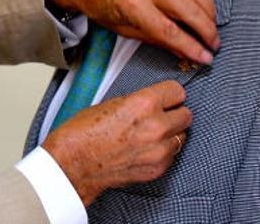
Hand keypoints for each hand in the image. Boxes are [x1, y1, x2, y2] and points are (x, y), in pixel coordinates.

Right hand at [42, 80, 191, 204]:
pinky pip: (172, 155)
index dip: (169, 94)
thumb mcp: (112, 103)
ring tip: (150, 134)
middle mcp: (155, 126)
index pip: (177, 91)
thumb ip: (139, 101)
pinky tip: (146, 148)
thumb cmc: (83, 134)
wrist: (73, 164)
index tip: (166, 97)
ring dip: (170, 134)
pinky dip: (163, 151)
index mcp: (143, 104)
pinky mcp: (157, 169)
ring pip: (182, 136)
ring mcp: (158, 150)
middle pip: (186, 114)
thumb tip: (154, 102)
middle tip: (161, 115)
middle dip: (173, 113)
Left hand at [47, 0, 218, 63]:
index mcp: (134, 5)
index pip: (171, 31)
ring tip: (210, 29)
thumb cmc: (103, 4)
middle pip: (190, 11)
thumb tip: (186, 53)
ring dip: (210, 12)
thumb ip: (158, 40)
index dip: (192, 47)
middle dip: (207, 31)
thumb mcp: (125, 30)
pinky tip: (205, 6)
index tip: (205, 58)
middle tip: (213, 45)